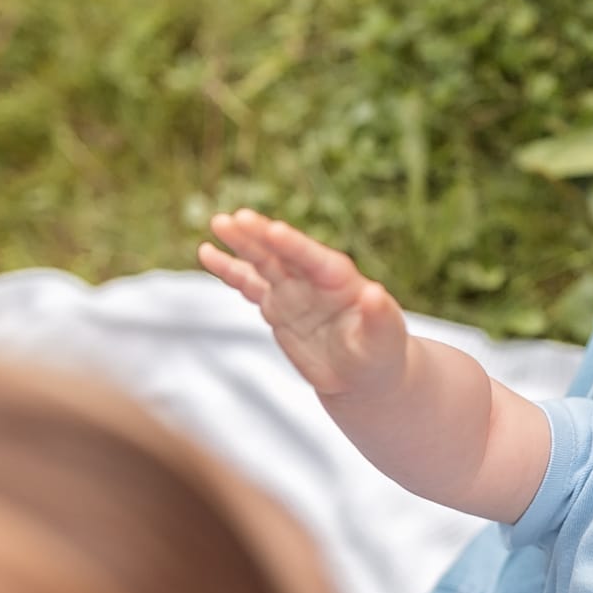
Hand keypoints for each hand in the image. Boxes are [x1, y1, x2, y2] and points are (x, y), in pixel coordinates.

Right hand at [198, 209, 408, 396]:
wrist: (361, 374)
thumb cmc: (380, 354)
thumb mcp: (385, 339)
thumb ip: (381, 316)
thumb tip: (374, 293)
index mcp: (341, 280)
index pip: (314, 259)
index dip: (294, 246)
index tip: (273, 230)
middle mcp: (313, 278)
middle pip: (283, 253)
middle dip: (260, 236)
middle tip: (236, 218)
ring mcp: (292, 290)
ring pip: (262, 262)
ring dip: (241, 244)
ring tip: (219, 224)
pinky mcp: (276, 305)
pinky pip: (248, 285)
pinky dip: (229, 270)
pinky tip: (207, 253)